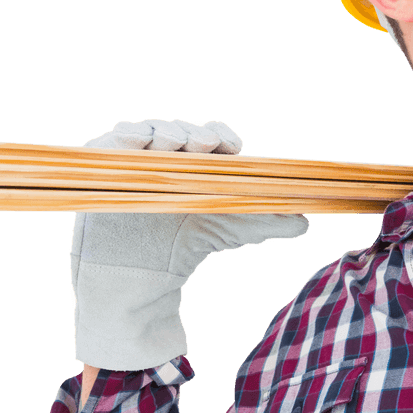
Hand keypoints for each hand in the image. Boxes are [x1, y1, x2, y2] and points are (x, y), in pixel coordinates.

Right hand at [70, 120, 308, 374]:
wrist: (138, 280)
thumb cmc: (184, 250)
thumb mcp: (229, 232)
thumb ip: (265, 223)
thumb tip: (305, 221)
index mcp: (202, 164)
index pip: (214, 139)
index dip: (222, 138)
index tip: (229, 148)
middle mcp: (172, 155)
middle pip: (185, 132)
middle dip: (195, 134)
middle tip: (203, 144)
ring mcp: (138, 157)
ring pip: (154, 132)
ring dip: (164, 133)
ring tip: (172, 145)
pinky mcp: (107, 163)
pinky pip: (116, 140)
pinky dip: (127, 134)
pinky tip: (135, 140)